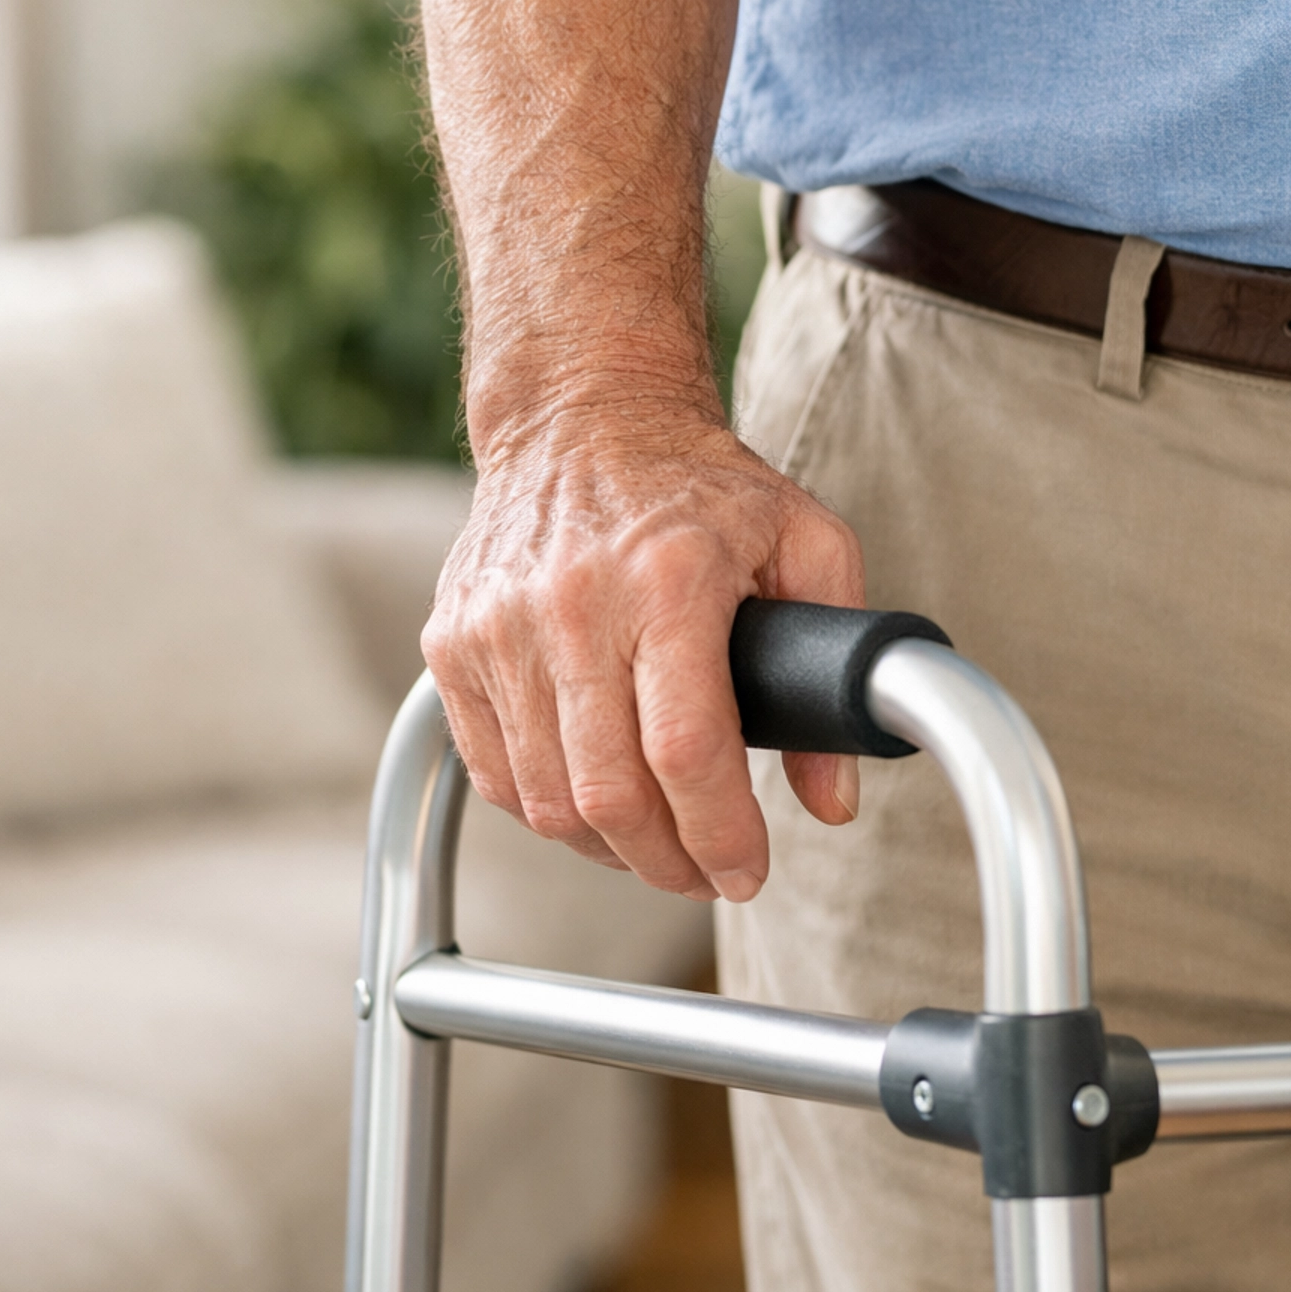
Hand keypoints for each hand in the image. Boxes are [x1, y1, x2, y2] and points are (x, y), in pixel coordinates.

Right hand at [421, 405, 864, 901]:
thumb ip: (838, 664)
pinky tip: (594, 805)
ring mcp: (498, 626)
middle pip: (609, 793)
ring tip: (657, 845)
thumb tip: (834, 798)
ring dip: (609, 849)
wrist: (581, 416)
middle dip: (669, 864)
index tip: (747, 870)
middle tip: (708, 875)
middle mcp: (572, 604)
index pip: (686, 750)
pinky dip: (547, 811)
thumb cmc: (701, 484)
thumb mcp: (807, 542)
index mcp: (668, 580)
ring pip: (546, 799)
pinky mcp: (452, 642)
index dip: (720, 835)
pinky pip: (495, 773)